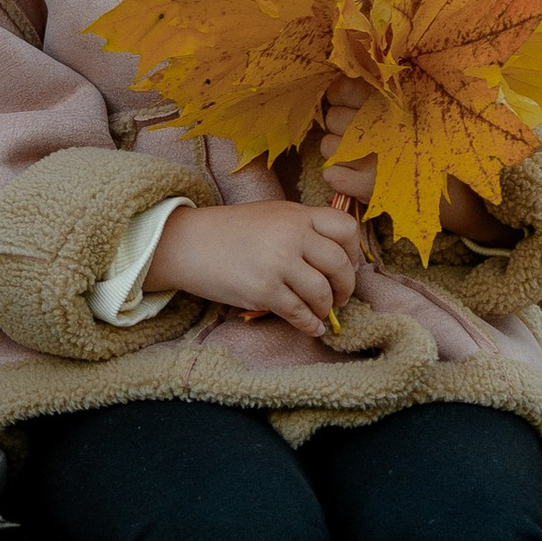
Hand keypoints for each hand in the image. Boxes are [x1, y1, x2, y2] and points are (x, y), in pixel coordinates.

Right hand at [145, 202, 360, 335]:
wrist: (188, 243)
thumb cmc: (229, 231)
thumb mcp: (270, 216)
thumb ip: (301, 228)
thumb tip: (335, 258)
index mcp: (296, 214)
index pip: (346, 228)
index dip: (353, 251)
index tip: (346, 265)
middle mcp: (291, 235)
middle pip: (340, 264)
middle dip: (345, 287)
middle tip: (339, 297)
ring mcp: (278, 263)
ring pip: (323, 293)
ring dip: (326, 308)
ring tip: (319, 311)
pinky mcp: (264, 290)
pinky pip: (300, 314)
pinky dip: (310, 325)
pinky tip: (311, 327)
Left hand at [320, 79, 519, 247]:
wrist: (471, 195)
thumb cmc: (447, 144)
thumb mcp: (429, 110)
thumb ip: (398, 93)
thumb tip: (355, 81)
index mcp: (394, 100)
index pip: (342, 88)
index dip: (340, 96)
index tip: (348, 103)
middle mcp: (381, 124)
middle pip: (332, 117)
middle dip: (338, 125)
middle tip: (355, 133)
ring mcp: (374, 155)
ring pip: (329, 146)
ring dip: (337, 151)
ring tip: (355, 156)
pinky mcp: (372, 187)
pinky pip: (333, 176)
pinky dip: (338, 177)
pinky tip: (350, 177)